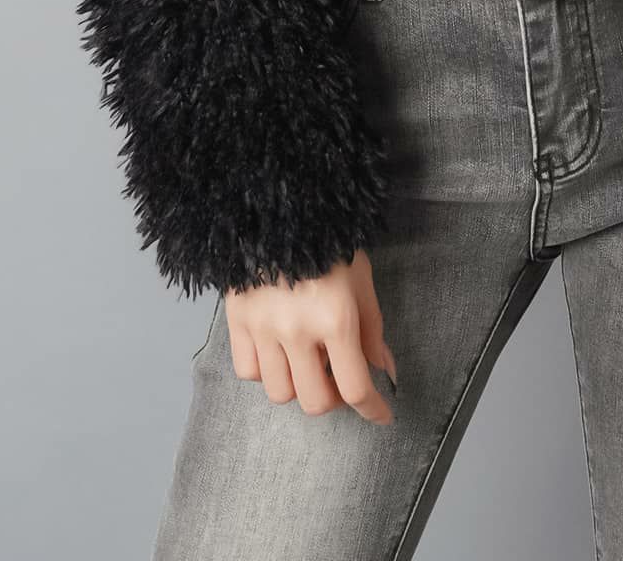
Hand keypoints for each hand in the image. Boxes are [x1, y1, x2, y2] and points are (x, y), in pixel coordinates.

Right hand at [223, 250, 398, 422]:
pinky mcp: (238, 322)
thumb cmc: (329, 241)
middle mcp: (298, 332)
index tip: (382, 415)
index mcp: (336, 319)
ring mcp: (264, 329)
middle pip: (315, 401)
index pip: (355, 388)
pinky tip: (279, 350)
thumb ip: (372, 328)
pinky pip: (249, 372)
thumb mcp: (362, 280)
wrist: (280, 207)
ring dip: (299, 384)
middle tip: (339, 377)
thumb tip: (384, 369)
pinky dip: (266, 370)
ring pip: (280, 393)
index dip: (373, 409)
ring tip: (308, 358)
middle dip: (334, 397)